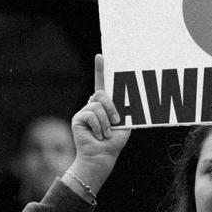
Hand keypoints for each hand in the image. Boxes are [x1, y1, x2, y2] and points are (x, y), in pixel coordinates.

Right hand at [68, 54, 130, 192]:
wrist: (102, 156)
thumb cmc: (114, 142)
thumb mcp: (125, 123)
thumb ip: (123, 109)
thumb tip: (134, 98)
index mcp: (105, 105)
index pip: (102, 84)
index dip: (101, 70)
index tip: (101, 56)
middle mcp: (93, 105)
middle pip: (102, 94)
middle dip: (112, 108)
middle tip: (116, 122)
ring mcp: (84, 111)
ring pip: (98, 105)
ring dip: (107, 122)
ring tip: (106, 133)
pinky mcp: (78, 117)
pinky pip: (92, 114)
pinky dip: (100, 126)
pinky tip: (98, 135)